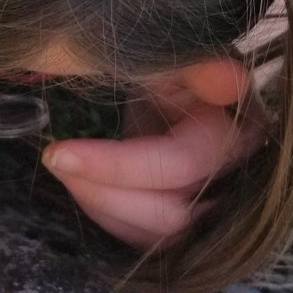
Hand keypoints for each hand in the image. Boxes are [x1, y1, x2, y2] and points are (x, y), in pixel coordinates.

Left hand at [41, 59, 267, 248]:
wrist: (181, 82)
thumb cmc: (179, 62)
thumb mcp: (183, 53)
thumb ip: (198, 64)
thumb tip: (229, 77)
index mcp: (237, 136)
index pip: (178, 166)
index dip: (116, 166)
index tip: (58, 152)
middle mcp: (231, 183)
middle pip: (167, 215)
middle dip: (102, 191)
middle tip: (55, 159)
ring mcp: (211, 210)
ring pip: (154, 236)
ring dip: (100, 205)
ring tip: (63, 167)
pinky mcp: (185, 224)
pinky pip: (145, 238)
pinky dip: (108, 215)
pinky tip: (82, 184)